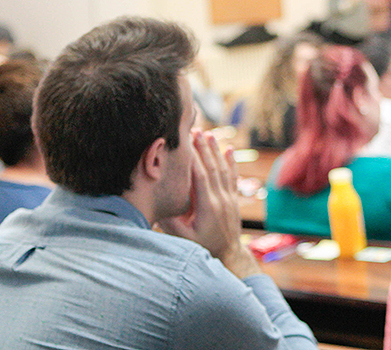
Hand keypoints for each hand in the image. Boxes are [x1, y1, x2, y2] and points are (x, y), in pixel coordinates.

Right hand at [158, 130, 260, 278]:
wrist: (229, 256)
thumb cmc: (203, 248)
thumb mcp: (183, 239)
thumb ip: (171, 222)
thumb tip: (157, 202)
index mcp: (208, 206)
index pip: (200, 177)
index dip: (193, 158)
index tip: (186, 142)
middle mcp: (221, 199)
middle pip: (212, 168)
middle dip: (203, 148)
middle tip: (195, 129)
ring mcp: (229, 198)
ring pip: (223, 170)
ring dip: (215, 151)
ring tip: (208, 134)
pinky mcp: (233, 199)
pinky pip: (232, 177)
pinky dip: (231, 162)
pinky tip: (229, 149)